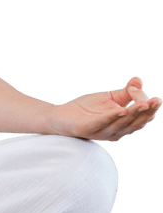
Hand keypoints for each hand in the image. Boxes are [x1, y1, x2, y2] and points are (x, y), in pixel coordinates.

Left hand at [45, 75, 160, 141]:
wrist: (59, 116)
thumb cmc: (86, 109)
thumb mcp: (109, 98)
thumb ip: (126, 92)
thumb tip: (138, 80)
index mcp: (123, 125)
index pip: (141, 117)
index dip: (148, 107)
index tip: (152, 96)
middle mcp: (115, 132)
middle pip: (135, 122)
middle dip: (146, 111)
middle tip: (156, 101)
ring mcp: (101, 132)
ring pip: (121, 124)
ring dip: (133, 113)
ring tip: (142, 103)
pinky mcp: (86, 129)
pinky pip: (101, 123)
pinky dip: (111, 117)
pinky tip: (120, 110)